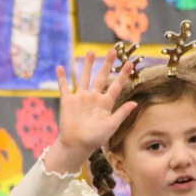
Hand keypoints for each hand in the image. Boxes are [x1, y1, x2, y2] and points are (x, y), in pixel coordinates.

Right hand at [43, 49, 136, 174]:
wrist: (76, 145)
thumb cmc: (95, 139)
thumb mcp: (111, 126)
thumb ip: (121, 113)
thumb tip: (135, 103)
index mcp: (105, 104)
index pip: (116, 86)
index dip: (123, 75)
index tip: (129, 63)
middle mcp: (93, 98)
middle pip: (101, 77)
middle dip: (106, 64)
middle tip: (112, 51)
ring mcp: (80, 98)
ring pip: (84, 77)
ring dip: (87, 65)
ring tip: (90, 52)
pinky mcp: (68, 101)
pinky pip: (64, 87)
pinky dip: (62, 78)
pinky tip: (60, 67)